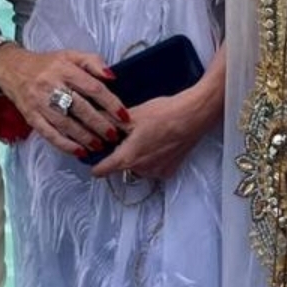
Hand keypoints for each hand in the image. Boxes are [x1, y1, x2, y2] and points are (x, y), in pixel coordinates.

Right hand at [0, 43, 129, 156]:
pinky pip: (50, 134)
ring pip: (66, 124)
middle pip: (80, 108)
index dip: (110, 103)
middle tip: (114, 135)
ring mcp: (40, 103)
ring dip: (85, 138)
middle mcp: (52, 86)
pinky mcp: (31, 117)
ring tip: (100, 145)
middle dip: (100, 124)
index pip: (93, 88)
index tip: (124, 116)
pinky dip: (65, 145)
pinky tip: (79, 152)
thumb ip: (93, 62)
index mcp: (64, 69)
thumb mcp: (70, 55)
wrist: (12, 69)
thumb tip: (112, 77)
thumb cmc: (47, 64)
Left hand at [92, 89, 209, 181]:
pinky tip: (159, 143)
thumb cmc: (165, 114)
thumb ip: (110, 122)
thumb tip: (95, 120)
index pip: (101, 170)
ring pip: (137, 167)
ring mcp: (156, 172)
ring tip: (146, 137)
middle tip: (127, 136)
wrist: (193, 116)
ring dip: (137, 157)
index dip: (94, 162)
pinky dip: (153, 159)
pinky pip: (153, 168)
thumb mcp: (132, 115)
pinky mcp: (169, 171)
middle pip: (120, 167)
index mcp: (127, 157)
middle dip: (120, 154)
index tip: (93, 156)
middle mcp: (140, 169)